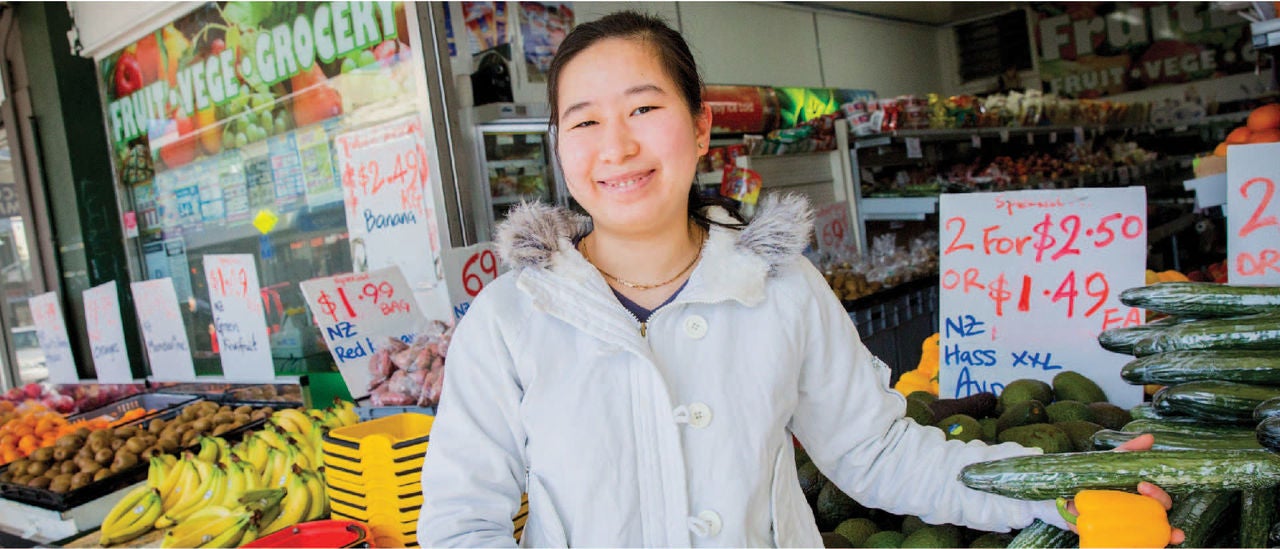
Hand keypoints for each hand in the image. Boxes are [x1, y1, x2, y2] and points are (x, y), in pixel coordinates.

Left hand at [1061, 434, 1184, 545]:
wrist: (1063, 498)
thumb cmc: (1092, 479)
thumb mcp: (1109, 463)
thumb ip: (1128, 451)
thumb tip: (1151, 438)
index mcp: (1141, 497)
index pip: (1161, 499)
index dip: (1159, 494)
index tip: (1143, 485)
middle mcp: (1140, 514)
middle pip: (1161, 516)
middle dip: (1161, 508)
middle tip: (1147, 496)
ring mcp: (1129, 528)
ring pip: (1155, 534)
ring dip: (1167, 536)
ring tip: (1172, 536)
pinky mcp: (1115, 539)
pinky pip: (1134, 544)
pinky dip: (1144, 545)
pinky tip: (1151, 546)